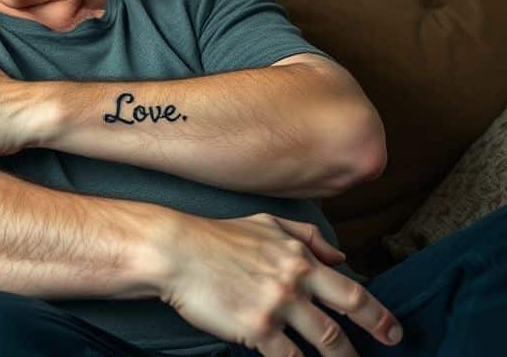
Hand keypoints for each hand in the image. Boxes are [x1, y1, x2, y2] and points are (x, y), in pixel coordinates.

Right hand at [159, 212, 402, 355]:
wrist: (175, 251)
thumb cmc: (215, 237)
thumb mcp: (265, 223)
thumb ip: (306, 236)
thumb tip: (340, 255)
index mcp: (300, 257)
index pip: (351, 289)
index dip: (378, 314)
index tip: (393, 331)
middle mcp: (294, 281)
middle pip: (347, 317)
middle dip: (373, 337)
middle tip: (389, 349)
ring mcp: (277, 305)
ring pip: (324, 342)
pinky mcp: (256, 328)